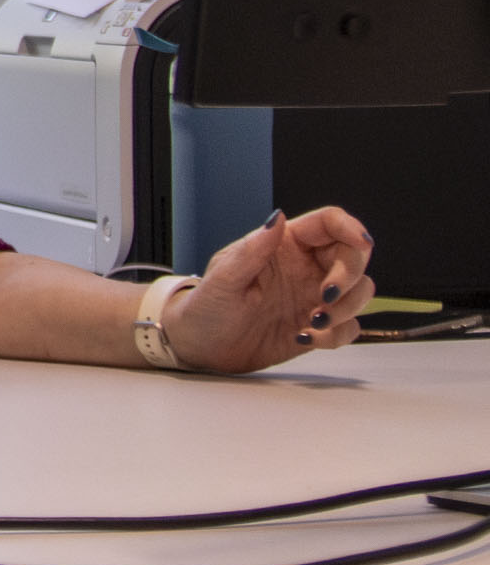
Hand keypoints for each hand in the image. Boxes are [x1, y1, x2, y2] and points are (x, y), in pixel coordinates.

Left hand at [163, 207, 376, 373]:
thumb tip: (277, 217)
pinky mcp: (319, 326)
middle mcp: (305, 267)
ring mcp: (314, 297)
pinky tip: (304, 338)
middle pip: (354, 256)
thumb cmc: (206, 307)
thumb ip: (252, 250)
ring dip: (346, 308)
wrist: (202, 347)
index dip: (351, 227)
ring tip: (312, 322)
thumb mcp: (223, 278)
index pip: (328, 223)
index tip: (362, 243)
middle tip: (325, 296)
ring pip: (360, 293)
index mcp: (284, 245)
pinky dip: (336, 335)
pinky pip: (348, 328)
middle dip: (350, 276)